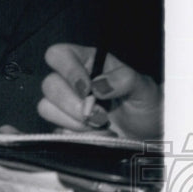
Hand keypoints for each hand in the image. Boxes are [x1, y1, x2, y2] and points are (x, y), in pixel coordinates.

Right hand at [38, 43, 162, 139]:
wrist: (146, 136)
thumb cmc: (146, 107)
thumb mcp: (144, 88)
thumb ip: (124, 80)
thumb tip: (99, 85)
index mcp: (88, 63)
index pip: (59, 55)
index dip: (68, 70)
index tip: (87, 89)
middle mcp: (72, 82)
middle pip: (49, 84)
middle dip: (72, 103)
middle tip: (98, 115)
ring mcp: (64, 106)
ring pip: (46, 108)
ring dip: (74, 121)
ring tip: (99, 125)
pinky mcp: (62, 127)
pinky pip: (55, 131)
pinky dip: (76, 136)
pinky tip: (96, 135)